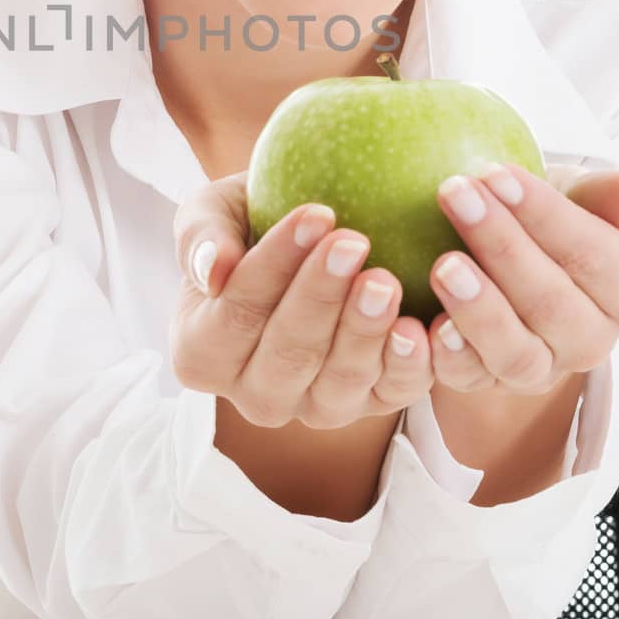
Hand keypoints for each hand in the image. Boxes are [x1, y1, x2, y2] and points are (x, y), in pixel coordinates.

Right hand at [169, 170, 433, 429]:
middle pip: (286, 355)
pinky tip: (418, 327)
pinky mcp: (372, 405)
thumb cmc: (254, 222)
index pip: (234, 314)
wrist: (316, 241)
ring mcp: (315, 406)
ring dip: (363, 332)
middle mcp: (255, 394)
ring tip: (386, 280)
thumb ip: (200, 236)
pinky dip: (407, 366)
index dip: (273, 267)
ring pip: (338, 383)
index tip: (314, 214)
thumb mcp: (215, 212)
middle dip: (320, 298)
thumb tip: (214, 271)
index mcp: (202, 352)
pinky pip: (391, 395)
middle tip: (353, 242)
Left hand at [426, 164, 618, 395]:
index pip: (594, 255)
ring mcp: (544, 370)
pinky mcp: (491, 386)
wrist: (507, 256)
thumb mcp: (576, 196)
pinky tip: (427, 326)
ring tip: (442, 265)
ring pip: (517, 354)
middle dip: (500, 247)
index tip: (493, 171)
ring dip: (478, 310)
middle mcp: (594, 341)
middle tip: (453, 194)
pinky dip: (450, 357)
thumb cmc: (546, 218)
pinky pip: (471, 382)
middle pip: (551, 303)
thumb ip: (606, 194)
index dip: (544, 215)